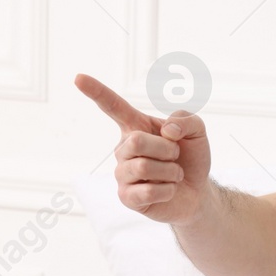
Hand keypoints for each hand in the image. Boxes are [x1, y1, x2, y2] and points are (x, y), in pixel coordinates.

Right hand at [76, 73, 212, 223]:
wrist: (197, 192)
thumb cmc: (191, 158)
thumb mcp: (197, 131)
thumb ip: (186, 120)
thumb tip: (168, 130)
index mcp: (136, 126)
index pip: (112, 106)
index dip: (96, 91)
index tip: (78, 77)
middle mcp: (123, 148)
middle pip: (137, 141)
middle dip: (166, 149)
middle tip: (175, 157)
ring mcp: (122, 174)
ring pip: (143, 166)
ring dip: (170, 171)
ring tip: (174, 174)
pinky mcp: (126, 197)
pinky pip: (148, 190)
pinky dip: (168, 190)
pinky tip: (168, 190)